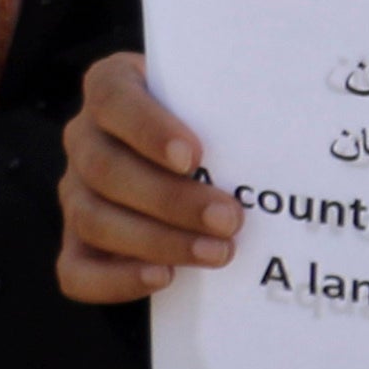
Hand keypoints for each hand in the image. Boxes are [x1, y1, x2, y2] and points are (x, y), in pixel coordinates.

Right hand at [57, 51, 240, 303]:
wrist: (198, 164)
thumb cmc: (216, 122)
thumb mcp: (221, 102)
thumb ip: (233, 108)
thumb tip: (293, 130)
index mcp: (112, 88)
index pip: (113, 97)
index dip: (147, 128)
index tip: (192, 156)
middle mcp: (85, 138)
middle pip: (105, 169)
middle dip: (171, 199)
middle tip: (230, 219)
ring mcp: (75, 192)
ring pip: (93, 219)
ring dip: (158, 241)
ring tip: (218, 252)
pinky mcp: (76, 242)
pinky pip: (77, 270)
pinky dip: (116, 280)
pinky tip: (164, 277)